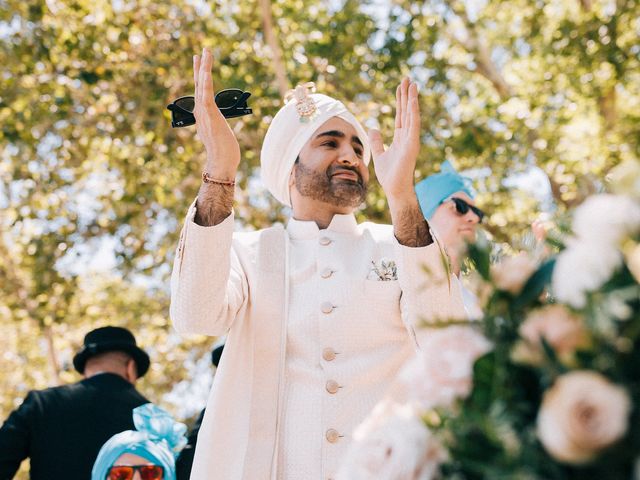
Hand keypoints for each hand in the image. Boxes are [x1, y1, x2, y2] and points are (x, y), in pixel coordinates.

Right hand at [193, 48, 239, 178]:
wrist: (220, 163)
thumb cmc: (224, 153)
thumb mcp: (221, 134)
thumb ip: (219, 126)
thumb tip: (224, 126)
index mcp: (203, 115)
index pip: (201, 91)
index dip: (200, 76)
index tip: (200, 63)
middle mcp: (200, 112)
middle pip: (199, 85)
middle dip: (200, 67)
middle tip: (201, 51)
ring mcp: (203, 113)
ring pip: (202, 86)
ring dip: (203, 68)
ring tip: (205, 52)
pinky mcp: (209, 116)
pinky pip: (206, 95)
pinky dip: (205, 82)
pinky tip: (206, 70)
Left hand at [368, 78, 420, 203]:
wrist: (395, 189)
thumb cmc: (390, 175)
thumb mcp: (379, 154)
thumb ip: (377, 141)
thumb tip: (373, 128)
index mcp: (400, 137)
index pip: (401, 114)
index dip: (401, 100)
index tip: (401, 86)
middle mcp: (407, 136)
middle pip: (407, 111)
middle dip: (407, 95)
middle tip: (407, 78)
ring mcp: (411, 139)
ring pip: (412, 114)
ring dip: (412, 99)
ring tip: (412, 84)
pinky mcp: (412, 144)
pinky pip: (413, 125)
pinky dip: (413, 112)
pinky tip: (413, 100)